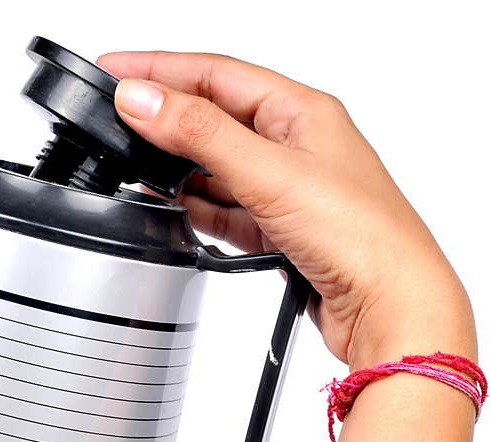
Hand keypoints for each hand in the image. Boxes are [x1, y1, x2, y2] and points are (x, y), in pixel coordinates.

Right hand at [98, 52, 475, 367]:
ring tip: (137, 171)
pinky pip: (225, 209)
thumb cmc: (362, 234)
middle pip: (213, 118)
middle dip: (164, 120)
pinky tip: (176, 210)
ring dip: (177, 169)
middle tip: (116, 120)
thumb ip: (200, 134)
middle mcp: (294, 145)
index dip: (160, 68)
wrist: (390, 307)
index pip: (216, 74)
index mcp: (301, 111)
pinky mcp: (278, 229)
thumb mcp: (270, 173)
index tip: (115, 70)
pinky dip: (197, 208)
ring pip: (215, 167)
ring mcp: (285, 188)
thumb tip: (142, 99)